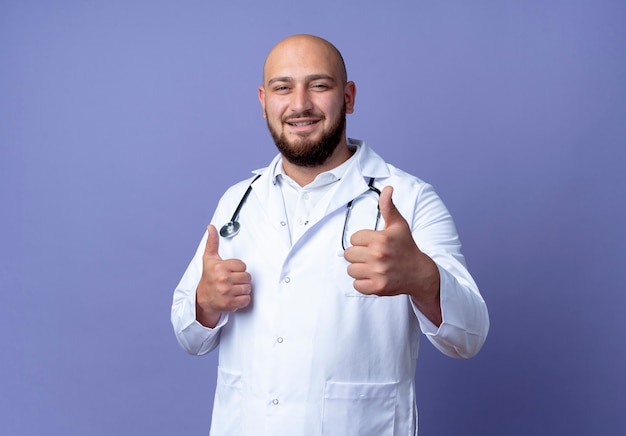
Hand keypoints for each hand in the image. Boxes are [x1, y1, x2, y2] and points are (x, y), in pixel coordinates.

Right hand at [195, 224, 251, 327]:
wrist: (202, 299)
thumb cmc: (208, 278)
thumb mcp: (209, 259)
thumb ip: (212, 242)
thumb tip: (211, 227)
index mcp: (220, 267)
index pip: (242, 266)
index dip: (238, 269)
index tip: (230, 271)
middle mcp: (223, 279)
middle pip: (247, 277)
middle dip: (241, 279)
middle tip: (232, 281)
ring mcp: (227, 292)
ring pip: (248, 288)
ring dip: (242, 289)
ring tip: (232, 288)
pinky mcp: (230, 304)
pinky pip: (246, 299)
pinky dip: (242, 299)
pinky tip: (234, 296)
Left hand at [344, 186, 441, 323]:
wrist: (420, 272)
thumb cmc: (406, 246)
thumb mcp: (399, 225)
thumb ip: (388, 206)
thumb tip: (387, 188)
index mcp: (381, 239)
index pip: (354, 238)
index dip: (362, 240)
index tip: (374, 243)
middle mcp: (378, 256)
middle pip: (348, 254)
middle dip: (358, 254)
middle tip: (372, 255)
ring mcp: (378, 273)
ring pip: (351, 270)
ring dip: (359, 269)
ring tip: (372, 266)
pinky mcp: (378, 287)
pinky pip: (356, 285)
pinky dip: (362, 283)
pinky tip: (373, 277)